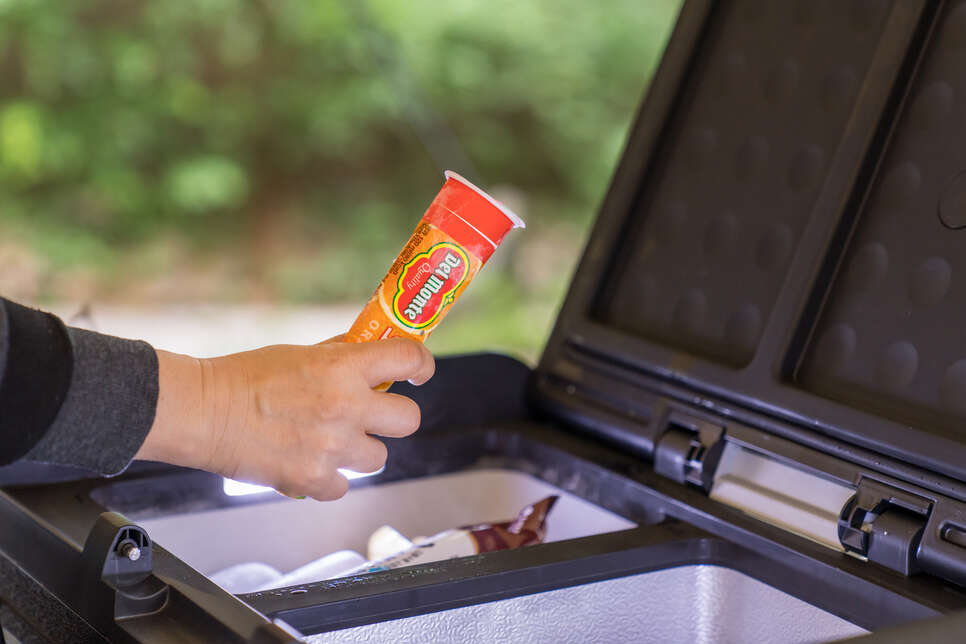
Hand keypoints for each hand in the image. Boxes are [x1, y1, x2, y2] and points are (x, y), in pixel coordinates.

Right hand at [135, 336, 434, 500]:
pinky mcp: (313, 479)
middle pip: (408, 419)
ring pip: (378, 458)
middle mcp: (346, 406)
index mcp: (343, 367)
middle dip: (392, 416)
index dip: (421, 365)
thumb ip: (340, 356)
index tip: (419, 372)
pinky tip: (309, 461)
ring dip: (359, 450)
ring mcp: (333, 446)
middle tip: (373, 415)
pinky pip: (345, 486)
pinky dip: (330, 479)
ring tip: (328, 441)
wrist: (203, 412)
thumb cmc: (244, 378)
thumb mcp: (300, 353)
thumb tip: (369, 349)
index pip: (409, 358)